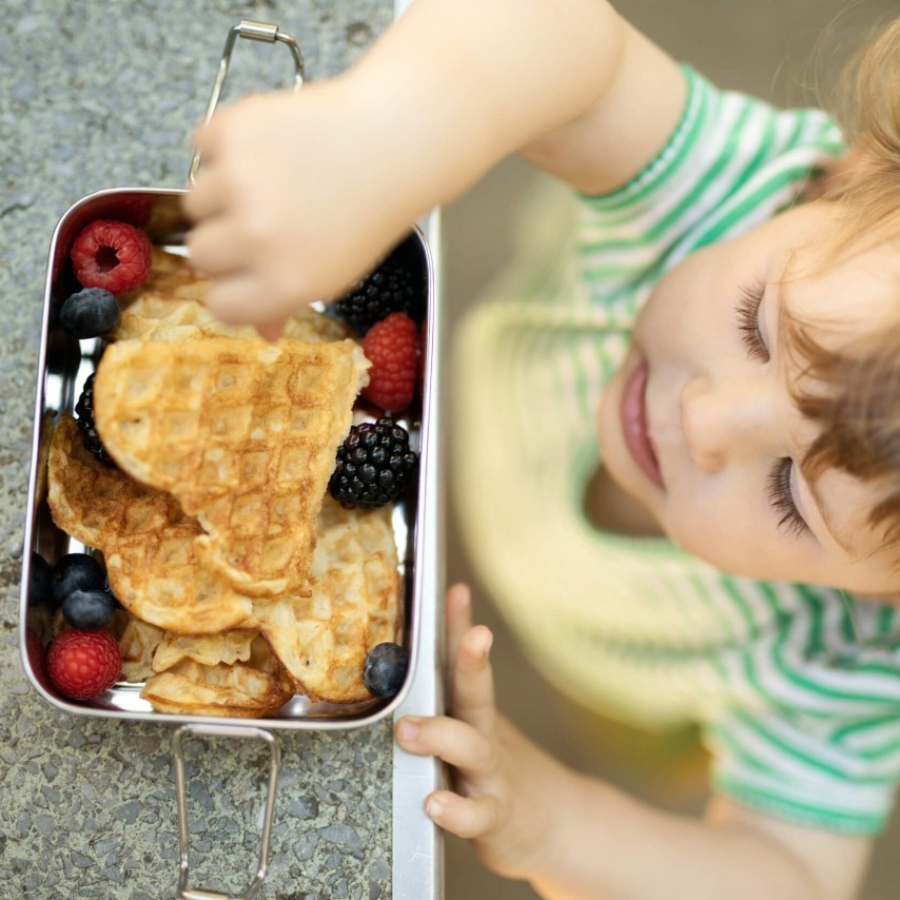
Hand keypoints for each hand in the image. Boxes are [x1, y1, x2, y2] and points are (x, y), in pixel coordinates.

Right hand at [181, 77, 417, 332]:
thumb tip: (263, 331)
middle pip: (199, 254)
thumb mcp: (339, 274)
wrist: (395, 140)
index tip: (241, 274)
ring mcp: (239, 182)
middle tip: (260, 221)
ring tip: (268, 181)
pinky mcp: (231, 132)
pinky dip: (223, 147)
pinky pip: (201, 149)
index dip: (230, 288)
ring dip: (221, 194)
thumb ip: (291, 301)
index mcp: (285, 282)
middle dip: (224, 241)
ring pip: (195, 202)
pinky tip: (266, 149)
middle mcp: (257, 237)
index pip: (219, 305)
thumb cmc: (372, 208)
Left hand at [395, 584, 560, 879]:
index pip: (466, 658)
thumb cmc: (498, 762)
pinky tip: (434, 803)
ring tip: (409, 731)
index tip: (455, 591)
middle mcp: (485, 734)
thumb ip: (457, 676)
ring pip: (474, 751)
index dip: (459, 624)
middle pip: (478, 693)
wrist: (552, 823)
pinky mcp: (494, 818)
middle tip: (471, 638)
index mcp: (473, 709)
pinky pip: (476, 815)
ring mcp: (492, 775)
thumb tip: (445, 615)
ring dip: (443, 736)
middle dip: (472, 662)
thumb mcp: (478, 716)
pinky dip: (456, 810)